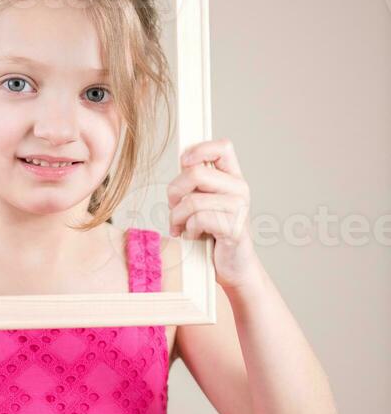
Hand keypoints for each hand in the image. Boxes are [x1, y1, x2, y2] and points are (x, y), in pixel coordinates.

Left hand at [167, 137, 259, 290]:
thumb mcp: (205, 202)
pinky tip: (193, 235)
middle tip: (173, 207)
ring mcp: (239, 209)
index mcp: (234, 178)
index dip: (200, 149)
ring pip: (191, 201)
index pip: (222, 147)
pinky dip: (188, 230)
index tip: (185, 162)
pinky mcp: (233, 229)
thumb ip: (197, 182)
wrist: (234, 266)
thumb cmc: (215, 233)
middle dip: (174, 192)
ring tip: (180, 226)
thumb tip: (184, 160)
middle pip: (195, 174)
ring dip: (177, 217)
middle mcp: (240, 189)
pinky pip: (198, 220)